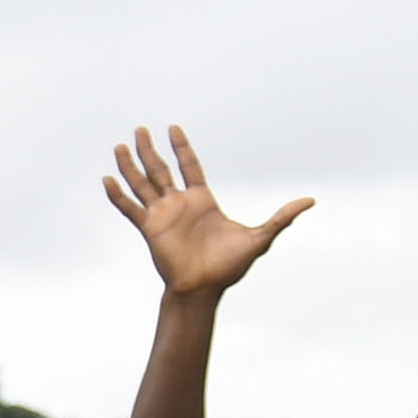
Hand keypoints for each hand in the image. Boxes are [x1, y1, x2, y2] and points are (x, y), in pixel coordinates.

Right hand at [104, 123, 304, 303]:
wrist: (204, 288)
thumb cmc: (230, 266)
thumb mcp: (260, 237)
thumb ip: (282, 217)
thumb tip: (310, 201)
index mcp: (202, 201)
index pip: (190, 166)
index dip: (182, 147)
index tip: (173, 128)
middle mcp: (179, 204)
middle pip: (161, 169)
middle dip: (150, 149)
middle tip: (140, 129)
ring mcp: (162, 215)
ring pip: (142, 183)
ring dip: (130, 165)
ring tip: (119, 146)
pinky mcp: (149, 229)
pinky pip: (130, 208)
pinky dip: (118, 195)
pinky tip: (107, 179)